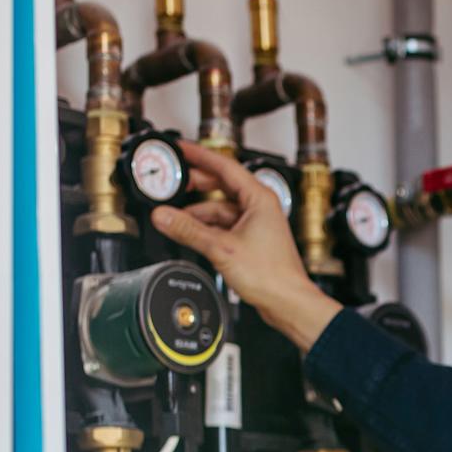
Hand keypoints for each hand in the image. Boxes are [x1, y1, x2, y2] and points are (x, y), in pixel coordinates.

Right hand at [149, 139, 342, 351]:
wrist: (288, 302)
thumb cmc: (272, 275)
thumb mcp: (221, 248)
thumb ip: (188, 230)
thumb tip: (164, 216)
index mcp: (259, 198)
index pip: (225, 166)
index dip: (200, 156)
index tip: (181, 149)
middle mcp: (260, 207)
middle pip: (222, 185)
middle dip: (197, 183)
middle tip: (174, 179)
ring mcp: (257, 224)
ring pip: (221, 209)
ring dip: (199, 212)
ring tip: (175, 216)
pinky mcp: (253, 240)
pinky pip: (225, 225)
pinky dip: (207, 227)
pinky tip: (192, 233)